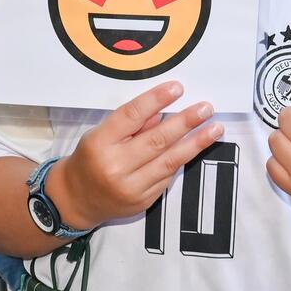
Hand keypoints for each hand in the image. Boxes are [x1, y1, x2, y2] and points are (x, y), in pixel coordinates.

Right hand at [57, 82, 222, 228]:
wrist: (75, 200)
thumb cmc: (90, 159)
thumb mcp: (101, 134)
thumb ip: (131, 124)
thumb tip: (163, 109)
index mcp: (100, 143)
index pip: (132, 116)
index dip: (156, 100)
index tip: (178, 88)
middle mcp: (115, 166)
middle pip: (156, 140)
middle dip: (185, 122)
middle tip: (206, 108)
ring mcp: (130, 187)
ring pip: (169, 161)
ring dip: (196, 143)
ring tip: (215, 128)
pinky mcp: (142, 201)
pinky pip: (167, 176)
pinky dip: (182, 160)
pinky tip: (196, 147)